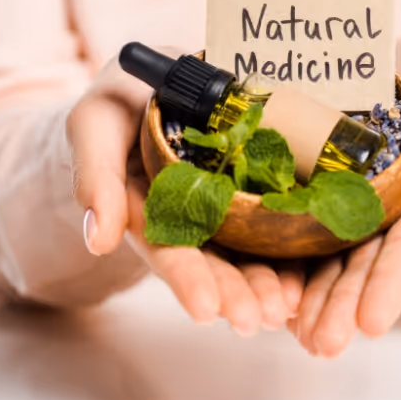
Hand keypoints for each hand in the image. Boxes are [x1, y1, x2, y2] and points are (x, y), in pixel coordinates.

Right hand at [67, 53, 303, 334]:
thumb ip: (95, 175)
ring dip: (266, 284)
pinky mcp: (256, 190)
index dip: (186, 279)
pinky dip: (291, 253)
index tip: (206, 310)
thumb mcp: (96, 124)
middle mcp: (188, 217)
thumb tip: (99, 240)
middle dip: (235, 293)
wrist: (162, 80)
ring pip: (248, 252)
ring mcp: (225, 207)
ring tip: (285, 309)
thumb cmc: (121, 102)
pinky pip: (276, 223)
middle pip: (214, 262)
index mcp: (147, 209)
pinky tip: (305, 279)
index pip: (167, 250)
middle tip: (257, 319)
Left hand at [287, 38, 400, 356]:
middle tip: (321, 345)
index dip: (389, 287)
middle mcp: (378, 212)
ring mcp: (337, 200)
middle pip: (358, 264)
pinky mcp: (302, 182)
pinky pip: (287, 219)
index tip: (372, 325)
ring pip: (321, 254)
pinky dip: (278, 254)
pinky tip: (264, 285)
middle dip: (341, 306)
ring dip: (308, 296)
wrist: (390, 54)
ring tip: (289, 330)